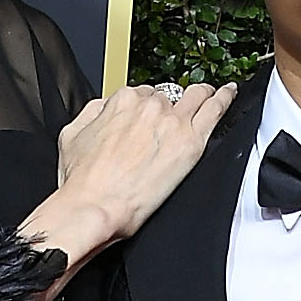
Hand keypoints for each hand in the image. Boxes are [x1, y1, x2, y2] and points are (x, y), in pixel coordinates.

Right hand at [19, 80, 236, 286]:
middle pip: (168, 97)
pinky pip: (214, 110)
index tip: (148, 118)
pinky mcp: (190, 142)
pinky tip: (228, 95)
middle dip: (170, 107)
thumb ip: (92, 113)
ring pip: (195, 96)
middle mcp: (149, 106)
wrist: (95, 206)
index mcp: (122, 101)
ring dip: (201, 94)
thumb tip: (104, 108)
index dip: (146, 107)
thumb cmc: (82, 181)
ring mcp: (172, 122)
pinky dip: (224, 98)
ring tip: (208, 96)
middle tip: (171, 122)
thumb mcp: (72, 136)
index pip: (143, 94)